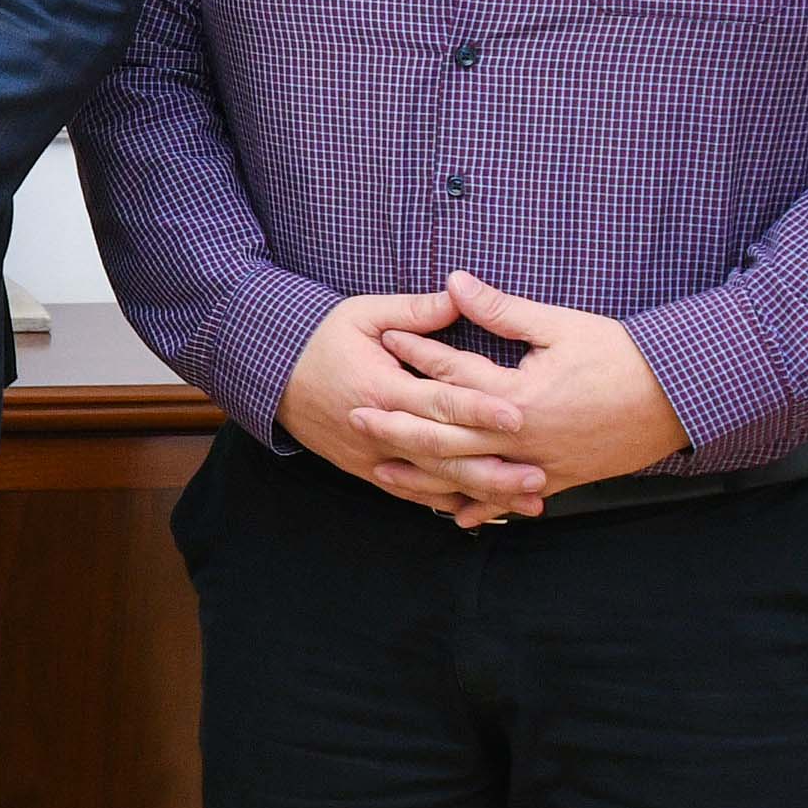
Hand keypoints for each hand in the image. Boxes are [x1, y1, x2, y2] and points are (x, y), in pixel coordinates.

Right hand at [281, 290, 546, 522]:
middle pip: (441, 454)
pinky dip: (447, 502)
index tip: (517, 416)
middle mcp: (377, 429)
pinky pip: (411, 493)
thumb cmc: (321, 337)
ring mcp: (370, 456)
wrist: (270, 372)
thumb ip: (416, 311)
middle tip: (538, 475)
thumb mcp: (365, 313)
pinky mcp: (365, 469)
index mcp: (380, 387)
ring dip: (480, 494)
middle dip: (492, 469)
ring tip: (525, 502)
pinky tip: (482, 511)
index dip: (477, 411)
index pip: (437, 402)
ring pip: (431, 483)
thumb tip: (461, 295)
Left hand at [404, 274, 688, 497]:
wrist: (678, 397)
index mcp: (518, 395)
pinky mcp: (559, 481)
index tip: (384, 342)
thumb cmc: (620, 355)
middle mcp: (522, 438)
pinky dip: (480, 507)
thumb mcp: (559, 325)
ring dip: (425, 477)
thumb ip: (502, 310)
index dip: (416, 356)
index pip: (452, 376)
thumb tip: (454, 282)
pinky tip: (453, 515)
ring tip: (384, 473)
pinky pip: (510, 499)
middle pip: (445, 437)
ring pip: (470, 477)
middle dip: (397, 427)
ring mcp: (539, 465)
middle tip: (355, 417)